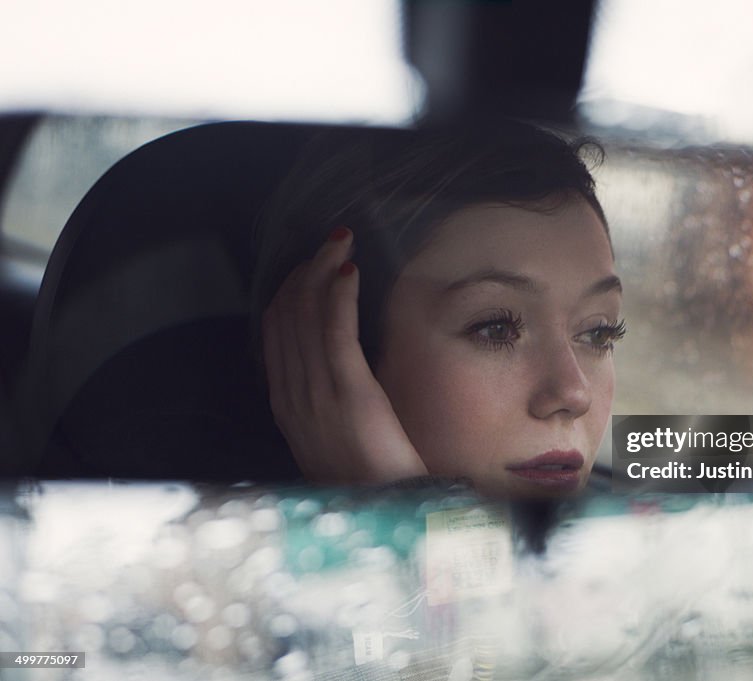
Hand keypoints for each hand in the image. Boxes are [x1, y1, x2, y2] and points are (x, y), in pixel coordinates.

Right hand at [261, 228, 427, 483]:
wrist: (388, 517)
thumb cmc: (371, 483)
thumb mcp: (334, 442)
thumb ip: (324, 407)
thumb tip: (334, 371)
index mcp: (287, 408)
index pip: (275, 335)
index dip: (289, 294)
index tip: (310, 267)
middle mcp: (292, 397)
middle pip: (285, 318)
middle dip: (304, 272)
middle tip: (329, 242)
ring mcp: (316, 396)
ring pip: (306, 317)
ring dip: (321, 271)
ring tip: (339, 242)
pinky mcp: (350, 393)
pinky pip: (335, 332)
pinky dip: (339, 294)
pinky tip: (349, 269)